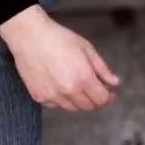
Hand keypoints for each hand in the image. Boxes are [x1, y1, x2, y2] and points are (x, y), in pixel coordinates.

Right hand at [0, 6, 120, 110]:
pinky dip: (62, 100)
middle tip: (97, 90)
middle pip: (88, 106)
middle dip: (96, 100)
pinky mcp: (39, 97)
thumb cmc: (58, 38)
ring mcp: (52, 96)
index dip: (108, 98)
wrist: (30, 37)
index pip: (101, 99)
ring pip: (72, 108)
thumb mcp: (87, 48)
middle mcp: (68, 91)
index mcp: (83, 78)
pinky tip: (62, 86)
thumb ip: (102, 68)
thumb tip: (115, 82)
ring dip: (80, 101)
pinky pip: (56, 105)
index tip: (110, 94)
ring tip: (79, 86)